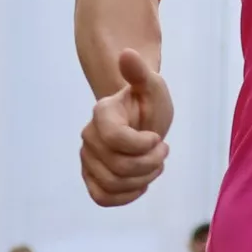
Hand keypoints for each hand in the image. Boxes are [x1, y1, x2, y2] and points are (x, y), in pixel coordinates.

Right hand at [82, 48, 173, 206]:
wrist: (140, 119)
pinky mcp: (91, 177)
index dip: (143, 146)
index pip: (116, 139)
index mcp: (102, 113)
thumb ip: (140, 73)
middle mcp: (89, 136)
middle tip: (163, 151)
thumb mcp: (152, 85)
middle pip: (119, 166)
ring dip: (143, 180)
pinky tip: (141, 183)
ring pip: (113, 185)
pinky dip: (125, 196)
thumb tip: (127, 54)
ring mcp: (87, 158)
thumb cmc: (148, 102)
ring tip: (155, 165)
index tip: (157, 137)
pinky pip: (102, 197)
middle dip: (150, 164)